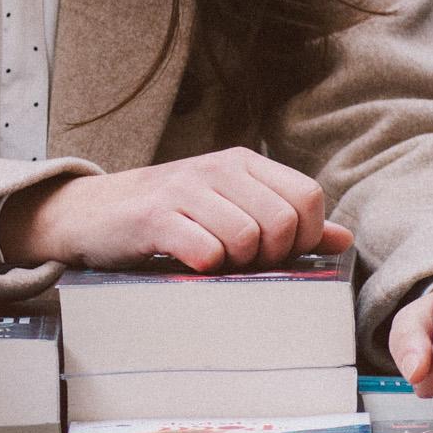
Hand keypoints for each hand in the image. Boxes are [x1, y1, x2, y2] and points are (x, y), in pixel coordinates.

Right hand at [0, 147, 354, 271]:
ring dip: (234, 266)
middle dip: (270, 256)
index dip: (303, 236)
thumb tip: (341, 238)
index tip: (276, 254)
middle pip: (283, 222)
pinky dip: (204, 269)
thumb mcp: (229, 209)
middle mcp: (218, 167)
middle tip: (241, 263)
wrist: (91, 214)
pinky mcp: (154, 216)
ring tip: (211, 261)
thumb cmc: (169, 216)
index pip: (307, 196)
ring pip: (247, 239)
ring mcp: (185, 188)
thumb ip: (285, 221)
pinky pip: (206, 252)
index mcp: (243, 163)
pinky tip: (187, 263)